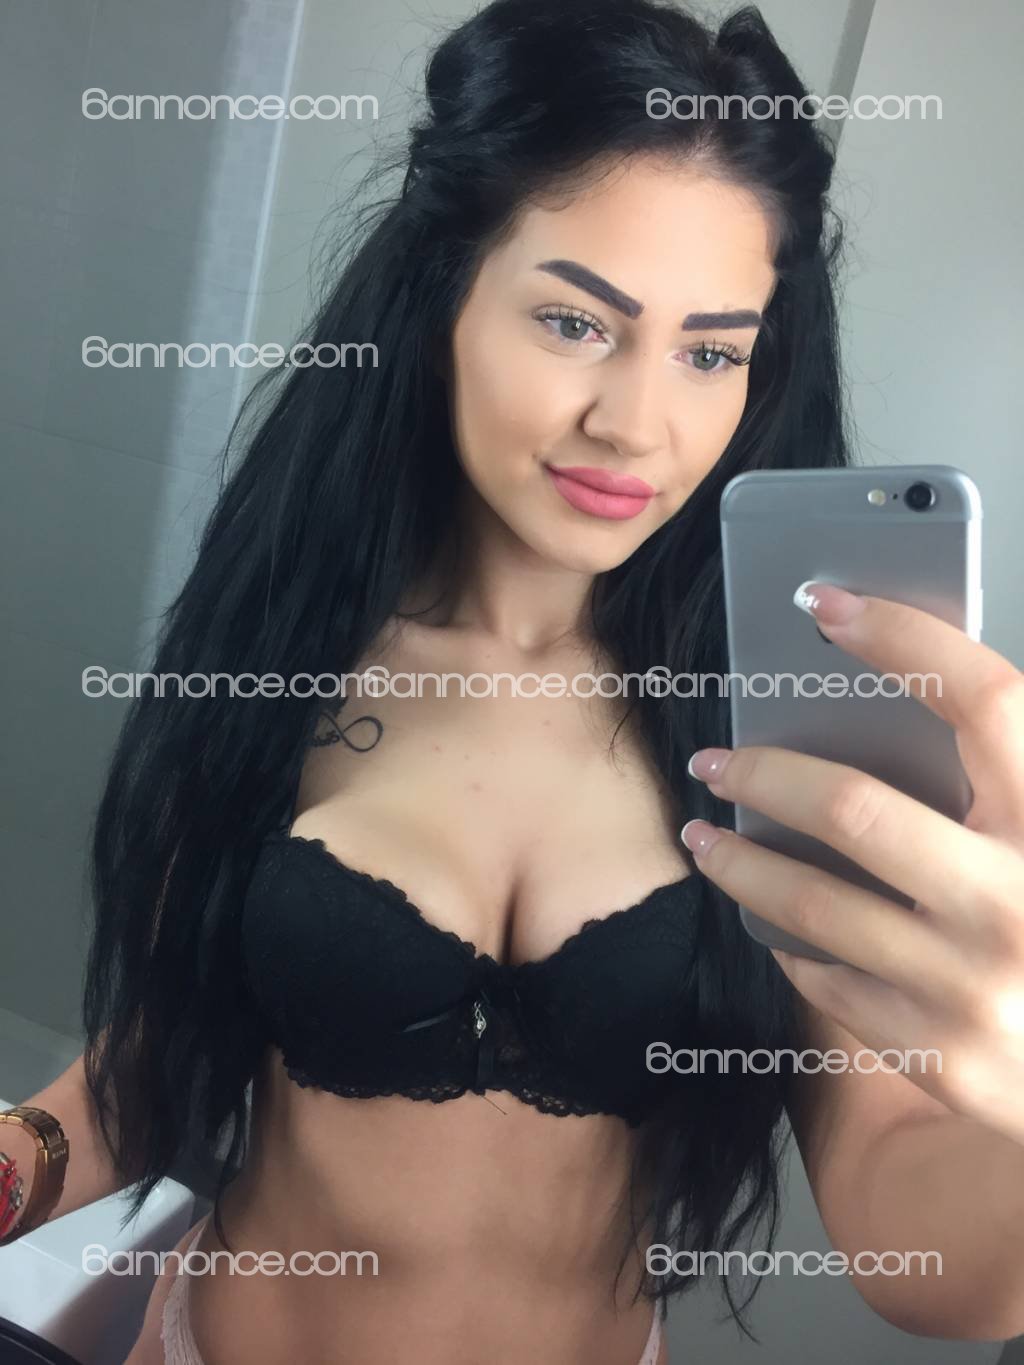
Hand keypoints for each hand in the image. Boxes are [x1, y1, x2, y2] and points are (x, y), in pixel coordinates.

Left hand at [680, 581, 1023, 1145]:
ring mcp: (978, 987)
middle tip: (715, 760)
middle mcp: (1021, 900)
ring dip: (739, 864)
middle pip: (854, 807)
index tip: (826, 605)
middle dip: (763, 773)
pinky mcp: (945, 1058)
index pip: (984, 699)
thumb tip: (900, 703)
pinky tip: (781, 929)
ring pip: (813, 904)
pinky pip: (832, 984)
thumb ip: (1006, 781)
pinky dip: (796, 948)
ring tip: (705, 836)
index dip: (903, 637)